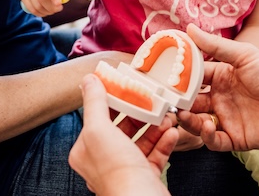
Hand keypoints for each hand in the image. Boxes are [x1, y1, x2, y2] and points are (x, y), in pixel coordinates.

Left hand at [69, 74, 177, 194]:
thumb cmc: (116, 170)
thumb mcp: (99, 129)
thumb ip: (94, 103)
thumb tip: (89, 80)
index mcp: (86, 150)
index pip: (98, 118)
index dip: (113, 101)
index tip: (127, 87)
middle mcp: (104, 161)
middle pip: (122, 129)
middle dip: (140, 114)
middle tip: (153, 102)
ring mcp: (126, 170)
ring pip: (141, 142)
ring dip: (155, 127)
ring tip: (167, 117)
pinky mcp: (145, 177)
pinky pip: (155, 155)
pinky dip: (164, 142)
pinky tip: (172, 133)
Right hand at [176, 24, 258, 151]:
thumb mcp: (244, 55)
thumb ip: (215, 45)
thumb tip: (188, 28)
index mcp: (220, 78)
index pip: (192, 78)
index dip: (177, 79)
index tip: (161, 78)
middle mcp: (220, 99)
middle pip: (191, 102)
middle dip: (178, 102)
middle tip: (165, 101)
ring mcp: (227, 119)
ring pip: (198, 123)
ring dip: (188, 120)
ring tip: (183, 114)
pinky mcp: (236, 139)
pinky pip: (215, 142)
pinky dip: (207, 137)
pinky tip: (208, 126)